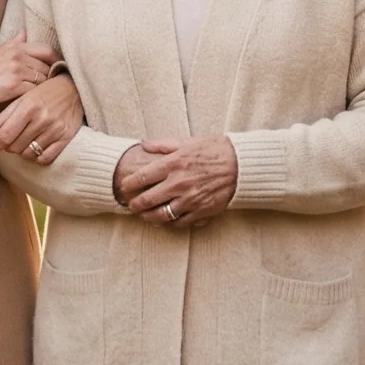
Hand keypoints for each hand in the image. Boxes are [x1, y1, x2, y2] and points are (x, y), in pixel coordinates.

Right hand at [0, 34, 56, 109]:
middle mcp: (18, 56)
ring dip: (45, 90)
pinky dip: (36, 98)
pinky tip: (35, 104)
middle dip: (52, 78)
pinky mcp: (13, 87)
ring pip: (43, 80)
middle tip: (56, 88)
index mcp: (15, 46)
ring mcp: (16, 71)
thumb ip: (13, 44)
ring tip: (46, 98)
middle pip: (48, 67)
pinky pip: (34, 92)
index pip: (47, 50)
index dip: (57, 61)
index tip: (60, 70)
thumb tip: (24, 33)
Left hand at [0, 74, 81, 163]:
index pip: (6, 135)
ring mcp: (55, 129)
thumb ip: (2, 119)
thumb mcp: (21, 101)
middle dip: (9, 145)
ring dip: (23, 150)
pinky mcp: (66, 137)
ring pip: (29, 154)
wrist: (74, 89)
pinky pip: (46, 158)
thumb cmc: (43, 93)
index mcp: (28, 107)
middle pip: (15, 147)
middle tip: (13, 137)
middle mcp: (42, 119)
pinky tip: (37, 147)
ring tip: (26, 140)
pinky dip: (38, 157)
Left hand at [117, 136, 237, 228]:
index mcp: (174, 164)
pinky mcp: (201, 211)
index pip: (143, 177)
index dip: (129, 184)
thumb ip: (163, 144)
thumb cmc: (214, 150)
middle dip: (135, 204)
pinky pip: (180, 222)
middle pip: (147, 200)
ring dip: (148, 217)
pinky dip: (171, 223)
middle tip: (131, 205)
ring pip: (161, 215)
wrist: (241, 165)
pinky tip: (166, 220)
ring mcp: (190, 199)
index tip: (124, 187)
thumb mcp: (187, 141)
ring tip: (144, 215)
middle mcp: (179, 183)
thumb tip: (144, 144)